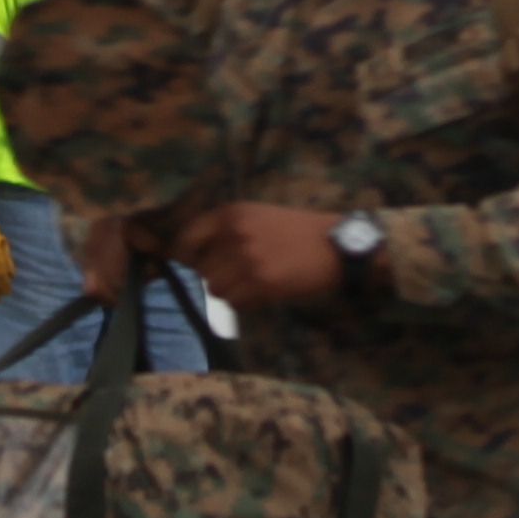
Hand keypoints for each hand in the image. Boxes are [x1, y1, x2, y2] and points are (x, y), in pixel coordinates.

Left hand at [175, 202, 346, 306]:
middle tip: (235, 278)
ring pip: (215, 288)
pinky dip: (243, 303)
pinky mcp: (261, 282)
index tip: (191, 266)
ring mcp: (247, 258)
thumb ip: (226, 230)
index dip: (185, 256)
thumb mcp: (257, 215)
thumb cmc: (295, 230)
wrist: (333, 245)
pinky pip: (234, 302)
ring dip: (228, 292)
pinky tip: (259, 294)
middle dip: (215, 277)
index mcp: (231, 213)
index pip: (187, 237)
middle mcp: (235, 233)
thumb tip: (192, 256)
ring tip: (248, 286)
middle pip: (201, 269)